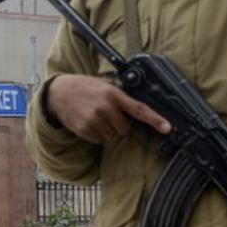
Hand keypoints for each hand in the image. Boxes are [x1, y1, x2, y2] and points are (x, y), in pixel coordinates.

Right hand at [46, 74, 170, 143]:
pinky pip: (99, 140)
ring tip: (95, 117)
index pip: (139, 109)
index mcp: (113, 94)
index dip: (155, 119)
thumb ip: (119, 99)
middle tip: (109, 116)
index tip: (167, 128)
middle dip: (120, 127)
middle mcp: (105, 107)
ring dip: (107, 131)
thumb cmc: (85, 88)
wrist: (59, 92)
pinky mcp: (84, 129)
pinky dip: (96, 135)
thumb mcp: (104, 86)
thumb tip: (136, 114)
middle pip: (125, 130)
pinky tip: (88, 122)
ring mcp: (94, 119)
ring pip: (112, 137)